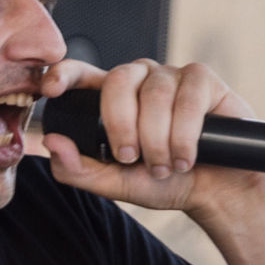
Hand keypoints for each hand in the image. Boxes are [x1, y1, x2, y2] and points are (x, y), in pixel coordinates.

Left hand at [38, 58, 264, 215]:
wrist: (214, 192)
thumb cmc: (164, 183)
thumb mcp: (114, 184)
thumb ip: (78, 169)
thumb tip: (51, 142)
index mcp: (110, 99)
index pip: (80, 72)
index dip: (64, 73)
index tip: (52, 90)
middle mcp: (138, 80)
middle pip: (117, 81)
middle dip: (123, 126)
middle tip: (133, 159)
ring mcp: (170, 76)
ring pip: (155, 93)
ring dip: (159, 140)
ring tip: (167, 166)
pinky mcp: (202, 80)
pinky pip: (188, 97)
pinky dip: (185, 134)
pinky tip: (188, 155)